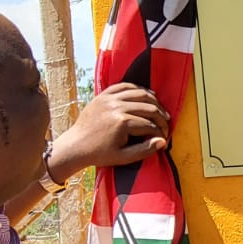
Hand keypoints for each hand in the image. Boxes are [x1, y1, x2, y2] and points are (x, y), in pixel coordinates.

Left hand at [48, 83, 170, 180]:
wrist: (76, 145)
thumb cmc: (100, 154)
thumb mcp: (123, 157)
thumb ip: (145, 150)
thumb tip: (163, 141)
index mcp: (122, 123)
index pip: (150, 125)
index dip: (161, 133)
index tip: (164, 139)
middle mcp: (116, 107)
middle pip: (149, 107)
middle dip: (161, 117)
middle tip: (166, 125)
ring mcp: (109, 98)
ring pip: (140, 94)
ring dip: (154, 102)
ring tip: (160, 111)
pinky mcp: (103, 95)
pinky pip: (125, 86)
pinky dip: (138, 89)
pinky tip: (147, 96)